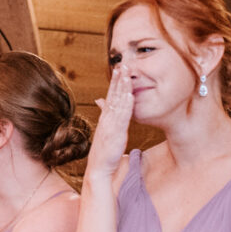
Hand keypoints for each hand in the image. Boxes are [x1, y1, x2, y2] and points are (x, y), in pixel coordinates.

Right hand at [87, 63, 133, 177]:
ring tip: (127, 73)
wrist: (100, 168)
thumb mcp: (106, 132)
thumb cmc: (105, 153)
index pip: (110, 96)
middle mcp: (107, 119)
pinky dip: (126, 105)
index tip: (119, 68)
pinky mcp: (116, 133)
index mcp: (106, 118)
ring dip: (122, 87)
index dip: (115, 82)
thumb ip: (105, 117)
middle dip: (118, 79)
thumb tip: (102, 103)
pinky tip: (130, 95)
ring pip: (118, 102)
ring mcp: (110, 125)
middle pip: (113, 95)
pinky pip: (122, 116)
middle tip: (123, 63)